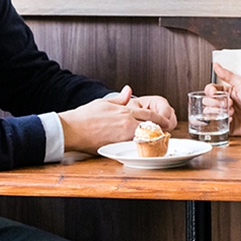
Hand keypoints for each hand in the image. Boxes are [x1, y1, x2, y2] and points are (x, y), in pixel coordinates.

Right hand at [58, 86, 174, 152]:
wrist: (72, 129)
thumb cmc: (85, 116)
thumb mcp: (104, 102)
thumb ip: (120, 98)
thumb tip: (129, 90)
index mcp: (125, 111)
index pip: (149, 114)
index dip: (160, 119)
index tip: (167, 122)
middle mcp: (127, 123)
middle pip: (151, 127)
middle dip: (160, 130)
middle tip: (167, 134)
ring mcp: (123, 135)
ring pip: (144, 138)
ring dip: (152, 140)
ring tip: (158, 142)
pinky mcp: (117, 146)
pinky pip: (133, 147)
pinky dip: (140, 148)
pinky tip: (143, 150)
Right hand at [210, 63, 240, 135]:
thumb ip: (227, 75)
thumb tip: (216, 65)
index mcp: (227, 92)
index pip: (210, 90)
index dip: (210, 92)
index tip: (215, 93)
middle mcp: (224, 103)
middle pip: (207, 102)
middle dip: (216, 103)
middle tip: (229, 103)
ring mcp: (225, 114)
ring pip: (209, 113)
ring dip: (219, 111)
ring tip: (231, 111)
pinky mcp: (228, 126)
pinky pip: (216, 125)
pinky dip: (222, 121)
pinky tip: (231, 118)